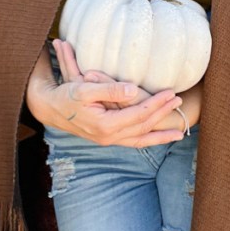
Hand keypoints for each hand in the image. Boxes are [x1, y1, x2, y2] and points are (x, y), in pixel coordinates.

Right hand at [74, 50, 203, 134]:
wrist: (50, 108)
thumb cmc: (66, 95)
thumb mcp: (85, 88)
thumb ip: (110, 89)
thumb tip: (134, 90)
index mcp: (105, 124)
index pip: (138, 114)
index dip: (157, 104)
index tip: (171, 92)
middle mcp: (109, 137)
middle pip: (143, 127)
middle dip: (163, 114)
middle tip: (179, 101)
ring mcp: (108, 140)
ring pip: (140, 140)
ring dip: (160, 136)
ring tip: (179, 133)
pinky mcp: (107, 139)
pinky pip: (133, 142)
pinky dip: (148, 140)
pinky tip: (158, 138)